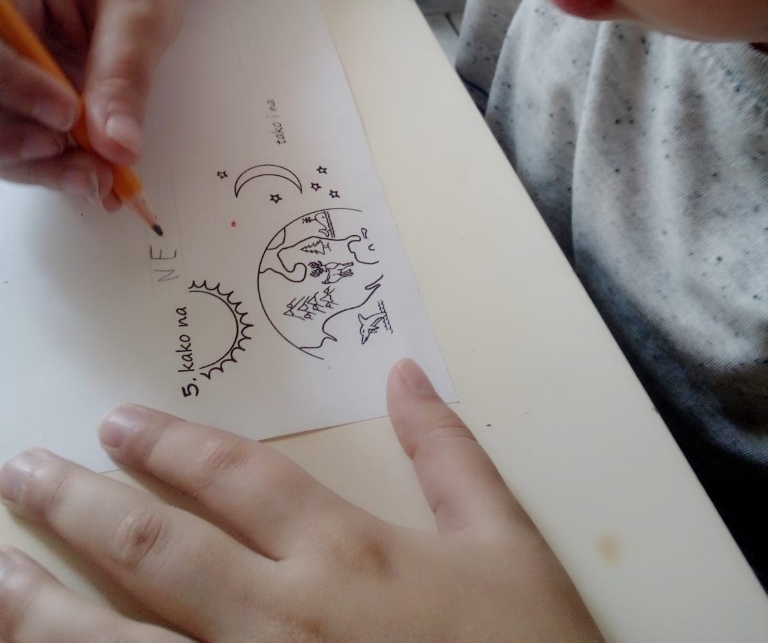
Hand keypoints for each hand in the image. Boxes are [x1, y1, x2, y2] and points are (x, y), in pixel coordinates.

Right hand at [0, 0, 186, 204]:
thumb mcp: (140, 14)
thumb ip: (124, 75)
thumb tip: (118, 145)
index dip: (15, 87)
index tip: (67, 113)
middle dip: (22, 144)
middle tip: (85, 165)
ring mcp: (7, 77)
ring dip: (44, 168)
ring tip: (101, 180)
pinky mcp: (26, 106)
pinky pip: (27, 148)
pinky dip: (60, 169)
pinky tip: (100, 182)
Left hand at [0, 360, 601, 641]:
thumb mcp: (507, 545)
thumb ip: (449, 453)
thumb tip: (406, 370)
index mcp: (345, 554)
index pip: (236, 478)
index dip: (169, 444)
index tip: (116, 421)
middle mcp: (283, 619)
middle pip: (156, 552)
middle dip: (78, 507)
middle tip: (20, 471)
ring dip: (44, 607)